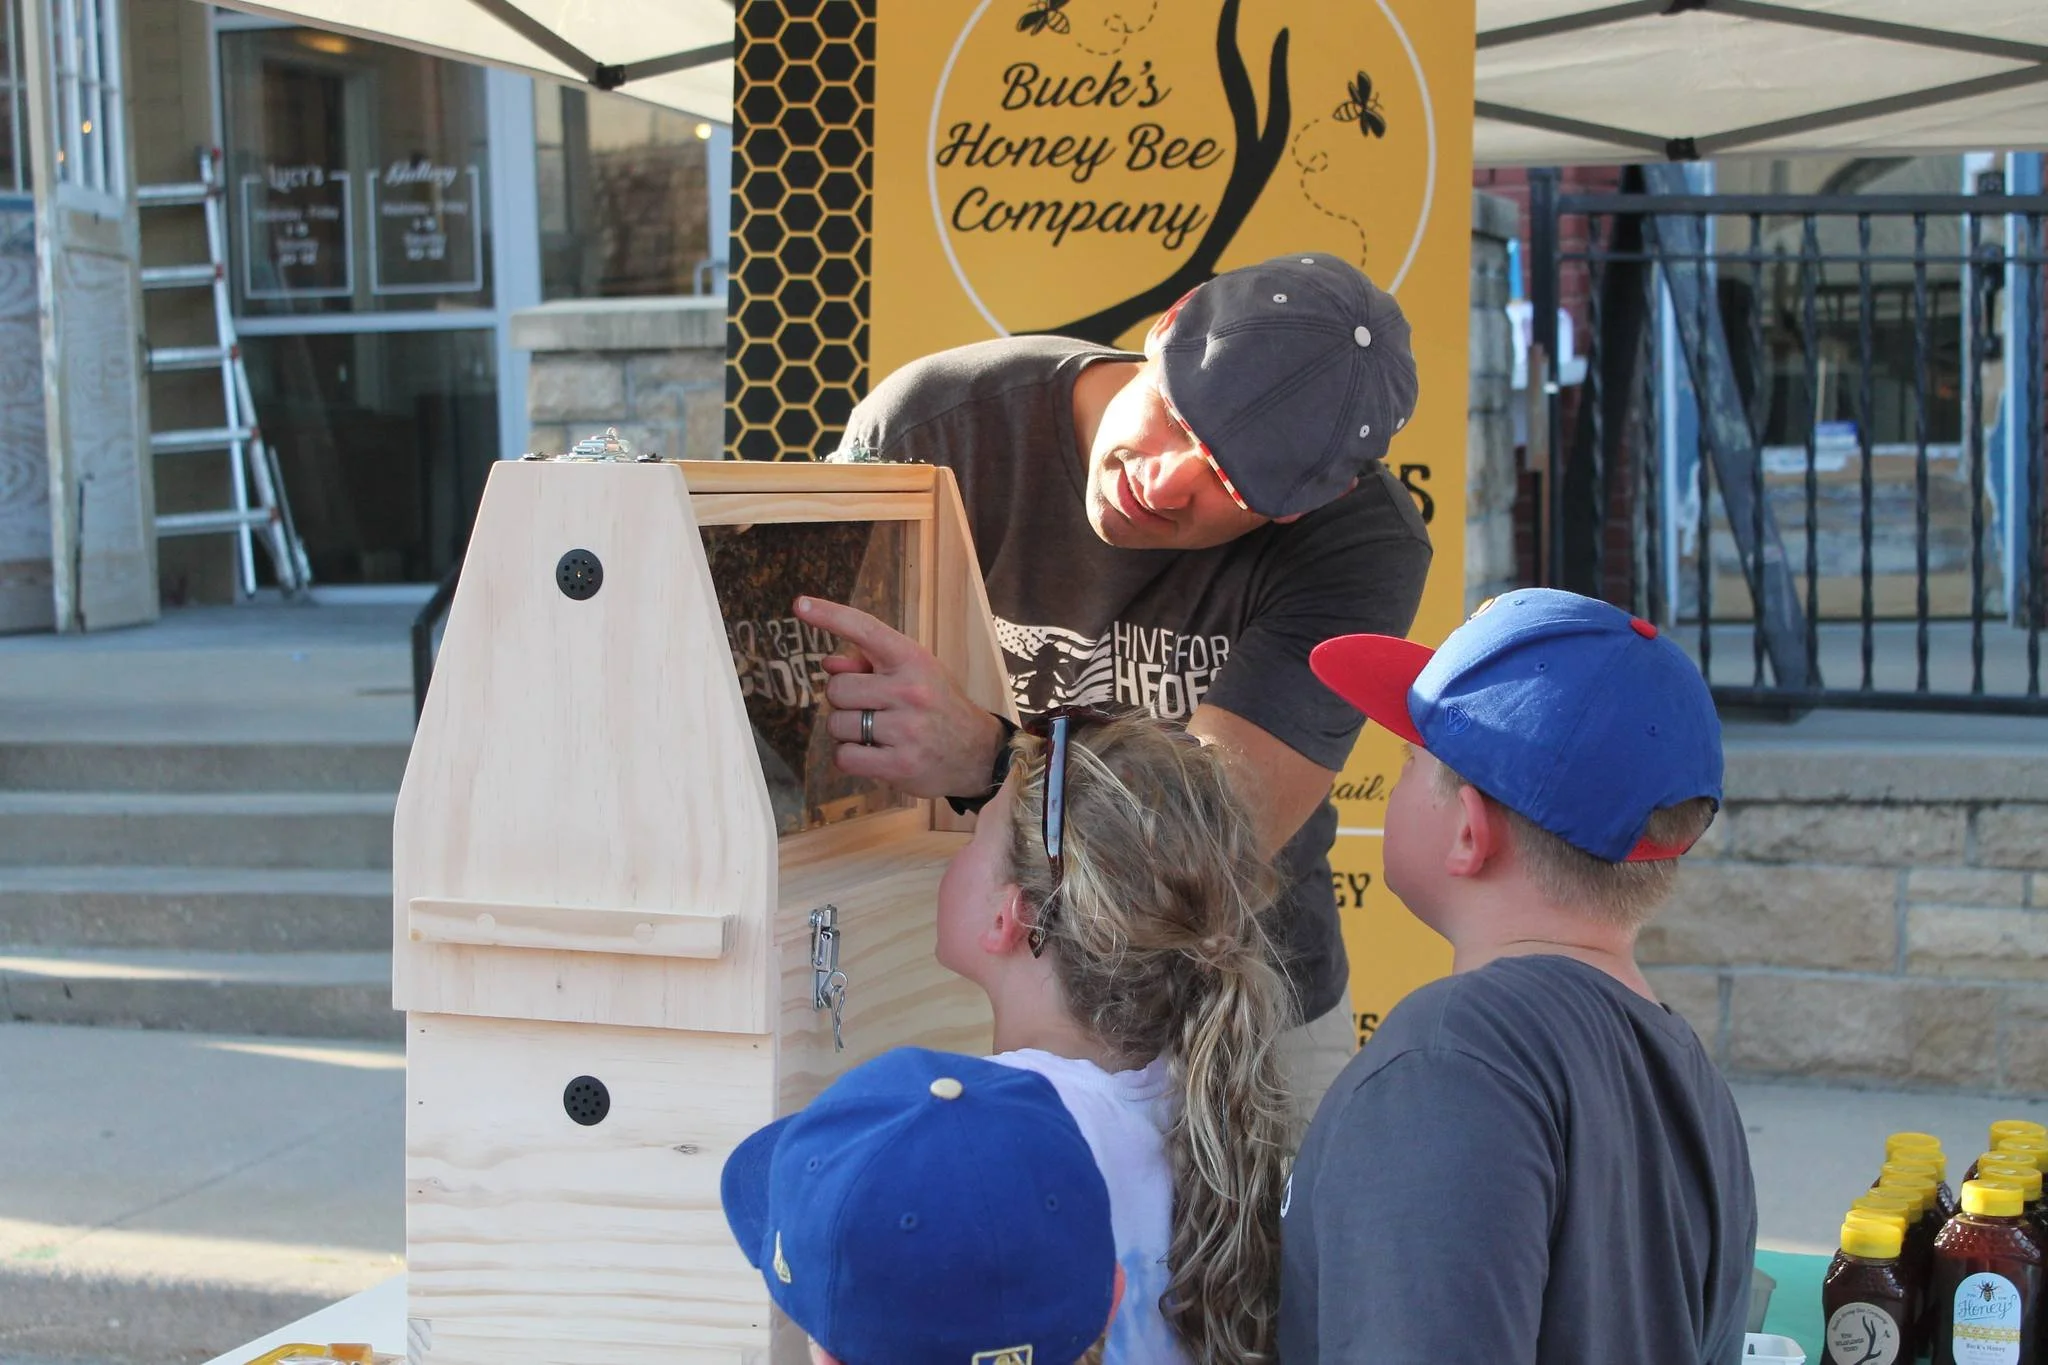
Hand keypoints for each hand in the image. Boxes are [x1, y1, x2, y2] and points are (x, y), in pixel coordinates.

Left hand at [795, 596, 1005, 798]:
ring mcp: (906, 729)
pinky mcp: (900, 764)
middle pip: (837, 688)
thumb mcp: (914, 673)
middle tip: (870, 709)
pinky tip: (873, 754)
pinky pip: (844, 756)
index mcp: (912, 660)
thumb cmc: (938, 707)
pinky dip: (850, 757)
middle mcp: (910, 690)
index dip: (831, 615)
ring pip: (838, 725)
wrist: (978, 753)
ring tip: (877, 734)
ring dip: (847, 732)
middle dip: (844, 702)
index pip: (865, 629)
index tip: (801, 606)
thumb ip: (870, 665)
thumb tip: (828, 664)